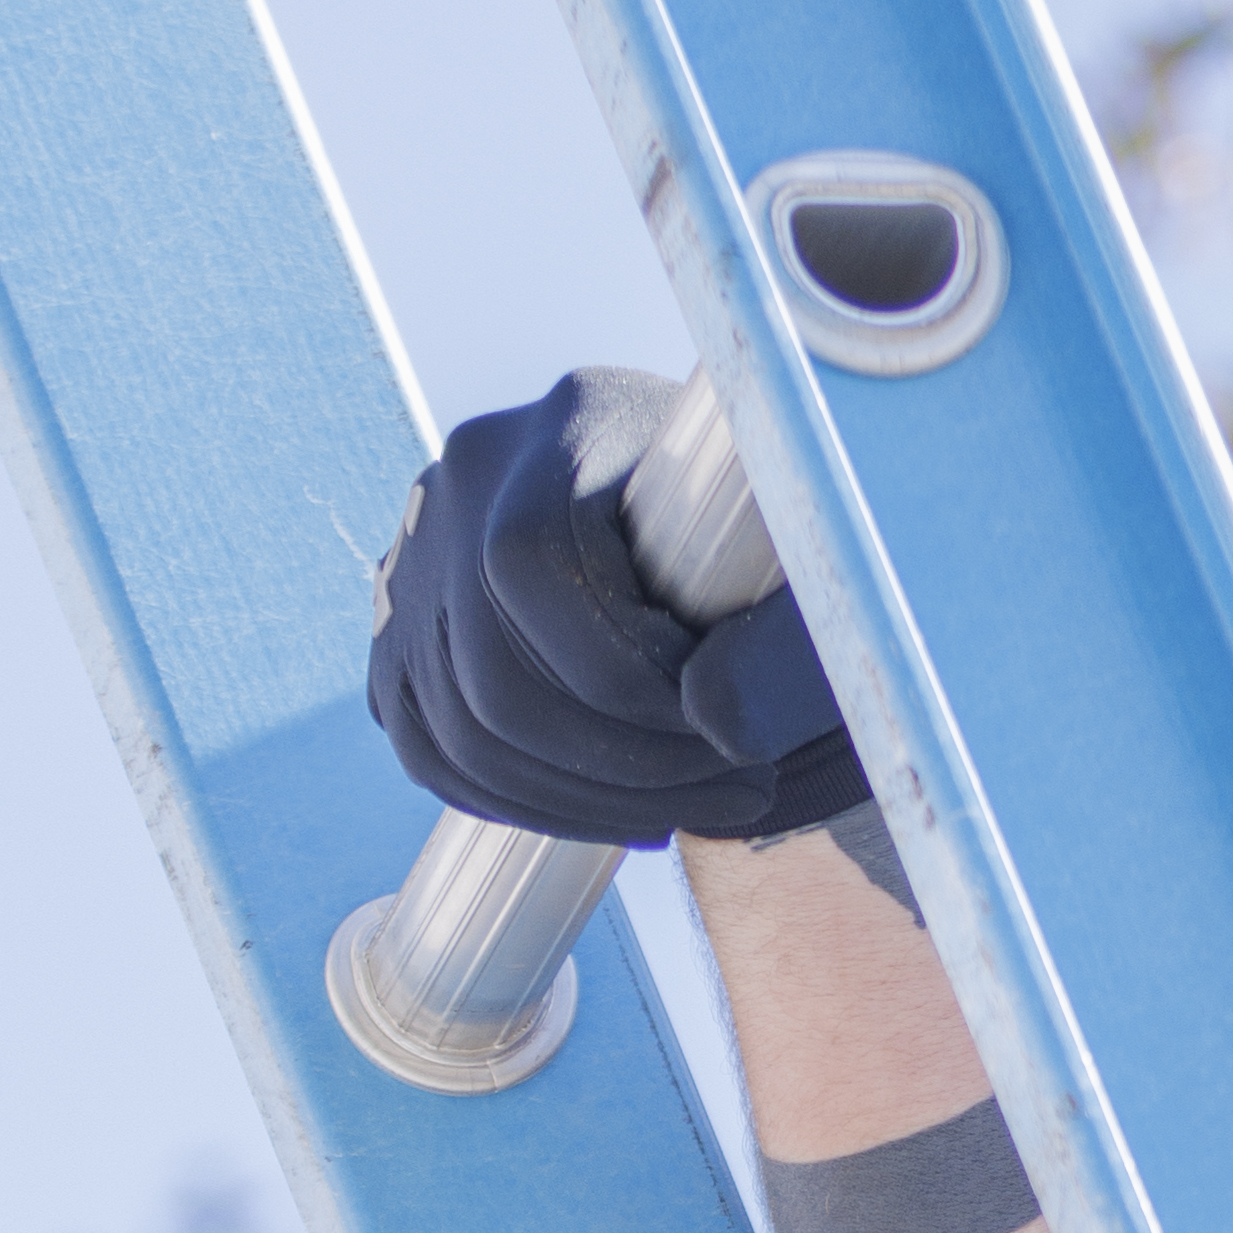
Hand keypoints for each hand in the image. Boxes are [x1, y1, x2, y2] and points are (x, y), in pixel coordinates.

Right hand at [367, 368, 862, 847]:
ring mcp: (423, 552)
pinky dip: (527, 806)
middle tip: (741, 790)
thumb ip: (787, 647)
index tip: (734, 732)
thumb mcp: (824, 586)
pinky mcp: (408, 630)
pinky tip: (624, 813)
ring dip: (585, 803)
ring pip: (458, 728)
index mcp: (575, 418)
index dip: (628, 682)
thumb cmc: (803, 564)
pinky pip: (432, 750)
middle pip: (491, 673)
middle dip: (623, 766)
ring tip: (696, 807)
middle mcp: (474, 474)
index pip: (534, 571)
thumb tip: (709, 715)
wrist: (756, 545)